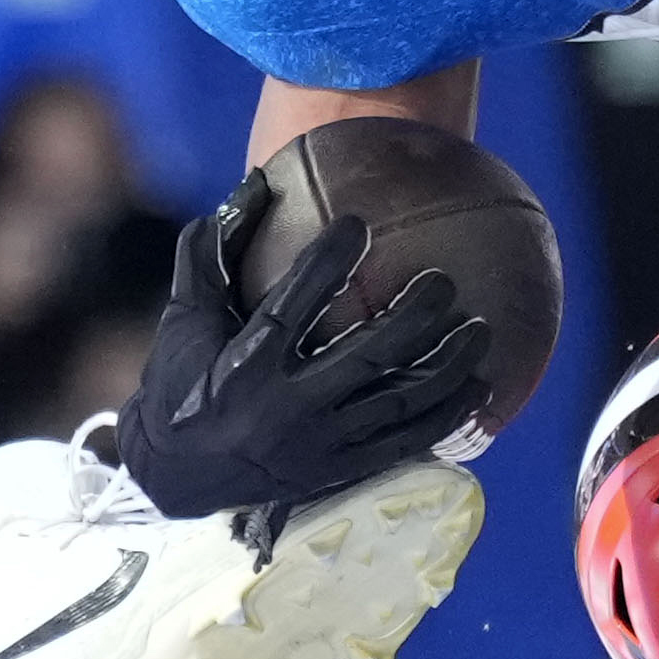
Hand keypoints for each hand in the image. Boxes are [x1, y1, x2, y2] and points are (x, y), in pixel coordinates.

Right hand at [110, 187, 492, 519]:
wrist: (177, 475)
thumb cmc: (181, 378)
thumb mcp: (185, 317)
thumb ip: (213, 251)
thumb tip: (256, 183)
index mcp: (245, 366)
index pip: (292, 307)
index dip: (324, 264)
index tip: (358, 222)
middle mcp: (286, 409)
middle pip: (365, 358)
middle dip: (412, 319)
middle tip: (443, 282)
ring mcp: (319, 445)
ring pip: (398, 404)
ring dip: (446, 367)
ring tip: (480, 329)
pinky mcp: (339, 471)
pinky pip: (405, 444)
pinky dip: (446, 417)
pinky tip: (480, 388)